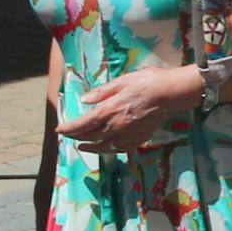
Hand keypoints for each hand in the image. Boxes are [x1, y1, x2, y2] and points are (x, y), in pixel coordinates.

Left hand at [61, 61, 201, 151]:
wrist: (172, 93)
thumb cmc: (147, 82)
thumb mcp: (121, 81)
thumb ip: (102, 92)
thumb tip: (84, 100)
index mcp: (109, 110)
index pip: (82, 124)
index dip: (68, 129)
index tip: (59, 129)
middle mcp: (116, 126)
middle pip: (90, 136)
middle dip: (76, 136)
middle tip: (68, 135)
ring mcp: (128, 134)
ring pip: (104, 146)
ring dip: (91, 147)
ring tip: (83, 146)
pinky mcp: (140, 138)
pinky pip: (121, 149)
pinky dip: (110, 150)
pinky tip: (107, 147)